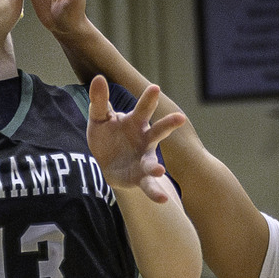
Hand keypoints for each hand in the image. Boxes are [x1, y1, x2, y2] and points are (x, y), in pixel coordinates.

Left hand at [86, 76, 185, 203]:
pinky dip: (155, 192)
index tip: (155, 88)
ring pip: (153, 162)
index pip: (143, 108)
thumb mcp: (99, 118)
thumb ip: (100, 101)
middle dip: (168, 125)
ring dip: (156, 166)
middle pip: (158, 131)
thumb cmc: (107, 135)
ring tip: (160, 170)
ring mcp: (144, 159)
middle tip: (180, 118)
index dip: (149, 99)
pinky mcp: (139, 178)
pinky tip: (162, 199)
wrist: (106, 162)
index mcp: (136, 122)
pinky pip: (148, 185)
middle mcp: (145, 140)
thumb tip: (98, 77)